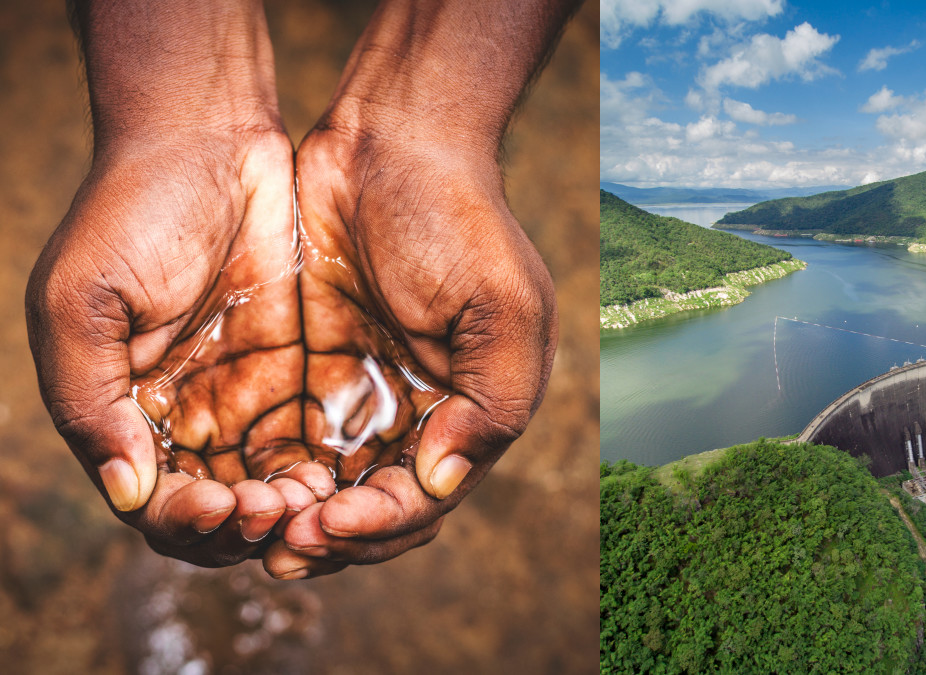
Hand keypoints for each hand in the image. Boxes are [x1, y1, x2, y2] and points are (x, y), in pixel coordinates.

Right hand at [25, 131, 337, 565]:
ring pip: (275, 487)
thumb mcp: (82, 302)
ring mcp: (251, 394)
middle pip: (221, 512)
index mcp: (129, 413)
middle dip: (246, 527)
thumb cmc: (132, 211)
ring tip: (313, 500)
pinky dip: (330, 468)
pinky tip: (345, 471)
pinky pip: (319, 439)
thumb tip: (129, 494)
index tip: (222, 506)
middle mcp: (191, 416)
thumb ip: (91, 402)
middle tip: (278, 509)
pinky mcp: (305, 369)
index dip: (188, 523)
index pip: (157, 505)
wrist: (212, 137)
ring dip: (292, 510)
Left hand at [262, 126, 557, 578]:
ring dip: (293, 518)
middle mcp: (414, 417)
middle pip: (372, 511)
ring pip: (324, 488)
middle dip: (333, 537)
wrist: (391, 138)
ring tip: (252, 525)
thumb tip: (438, 484)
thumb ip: (490, 405)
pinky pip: (283, 440)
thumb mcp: (503, 308)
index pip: (425, 500)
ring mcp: (359, 395)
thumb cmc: (459, 219)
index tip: (334, 521)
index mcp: (468, 414)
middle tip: (283, 547)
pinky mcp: (307, 369)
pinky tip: (234, 482)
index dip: (383, 525)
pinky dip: (264, 471)